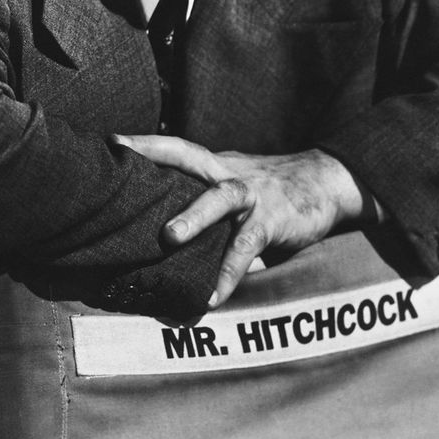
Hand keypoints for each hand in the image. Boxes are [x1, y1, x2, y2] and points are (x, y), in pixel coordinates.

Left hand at [112, 134, 371, 307]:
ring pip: (221, 198)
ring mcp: (252, 196)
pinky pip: (247, 248)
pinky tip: (213, 296)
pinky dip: (230, 272)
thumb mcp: (235, 188)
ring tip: (169, 237)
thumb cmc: (272, 191)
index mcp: (216, 166)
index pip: (176, 149)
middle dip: (155, 154)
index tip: (111, 142)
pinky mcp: (272, 220)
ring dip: (195, 216)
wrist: (327, 181)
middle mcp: (229, 174)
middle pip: (189, 156)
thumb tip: (161, 240)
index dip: (145, 144)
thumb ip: (204, 205)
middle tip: (120, 156)